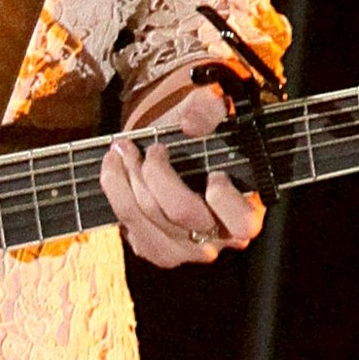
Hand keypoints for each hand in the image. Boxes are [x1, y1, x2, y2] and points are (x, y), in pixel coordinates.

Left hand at [99, 82, 264, 269]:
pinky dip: (116, 195)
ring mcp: (186, 249)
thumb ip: (209, 110)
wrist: (179, 152)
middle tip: (151, 148)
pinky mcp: (157, 249)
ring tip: (119, 151)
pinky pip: (131, 230)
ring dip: (126, 182)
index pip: (242, 222)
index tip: (214, 173)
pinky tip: (114, 171)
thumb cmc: (202, 137)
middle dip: (156, 174)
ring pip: (148, 222)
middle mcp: (217, 237)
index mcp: (245, 212)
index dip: (223, 198)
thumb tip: (191, 123)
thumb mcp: (213, 114)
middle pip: (181, 212)